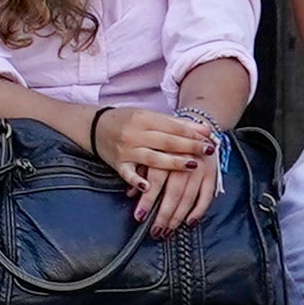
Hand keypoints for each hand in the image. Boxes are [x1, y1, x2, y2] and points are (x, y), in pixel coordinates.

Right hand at [88, 100, 213, 195]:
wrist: (94, 127)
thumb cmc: (127, 121)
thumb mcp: (149, 117)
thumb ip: (177, 124)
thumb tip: (206, 131)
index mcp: (144, 119)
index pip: (173, 127)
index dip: (193, 134)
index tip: (210, 140)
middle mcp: (135, 133)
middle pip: (166, 142)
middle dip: (189, 146)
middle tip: (208, 151)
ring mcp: (126, 150)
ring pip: (153, 158)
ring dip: (173, 163)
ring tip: (191, 166)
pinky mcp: (118, 164)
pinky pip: (128, 174)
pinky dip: (136, 181)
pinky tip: (147, 187)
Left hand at [129, 137, 222, 236]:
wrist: (196, 125)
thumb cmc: (168, 141)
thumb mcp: (152, 150)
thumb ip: (141, 170)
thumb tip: (130, 193)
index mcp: (167, 152)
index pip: (155, 181)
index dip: (147, 200)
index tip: (139, 216)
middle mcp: (185, 161)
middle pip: (173, 193)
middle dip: (163, 215)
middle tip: (155, 230)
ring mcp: (201, 168)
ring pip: (189, 197)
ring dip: (178, 217)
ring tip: (167, 230)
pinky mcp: (213, 173)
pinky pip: (207, 196)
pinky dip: (199, 210)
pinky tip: (190, 222)